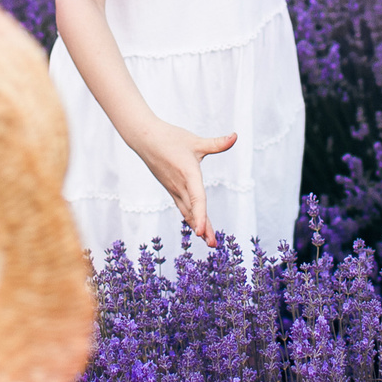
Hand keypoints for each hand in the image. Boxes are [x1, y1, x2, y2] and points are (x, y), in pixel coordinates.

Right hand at [124, 117, 236, 248]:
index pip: (197, 198)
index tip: (201, 232)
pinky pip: (182, 207)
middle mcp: (180, 185)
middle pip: (193, 211)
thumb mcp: (195, 141)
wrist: (145, 139)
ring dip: (198, 225)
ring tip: (208, 241)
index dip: (200, 216)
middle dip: (203, 228)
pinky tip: (197, 226)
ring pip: (187, 211)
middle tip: (213, 245)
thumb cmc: (170, 138)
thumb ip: (217, 143)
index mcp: (188, 174)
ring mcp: (174, 189)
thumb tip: (235, 136)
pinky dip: (191, 217)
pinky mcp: (171, 189)